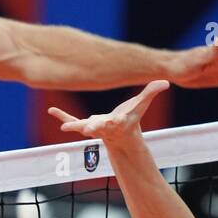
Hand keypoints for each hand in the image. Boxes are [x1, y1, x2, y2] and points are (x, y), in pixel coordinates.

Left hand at [48, 79, 170, 144]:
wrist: (122, 135)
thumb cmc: (132, 118)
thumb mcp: (141, 105)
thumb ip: (151, 92)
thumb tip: (166, 82)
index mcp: (119, 122)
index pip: (119, 121)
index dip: (117, 121)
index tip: (115, 120)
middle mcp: (105, 127)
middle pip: (99, 128)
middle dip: (94, 128)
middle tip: (88, 130)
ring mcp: (93, 127)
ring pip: (82, 127)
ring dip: (73, 125)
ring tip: (64, 126)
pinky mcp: (84, 125)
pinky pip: (72, 120)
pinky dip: (62, 116)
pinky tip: (52, 110)